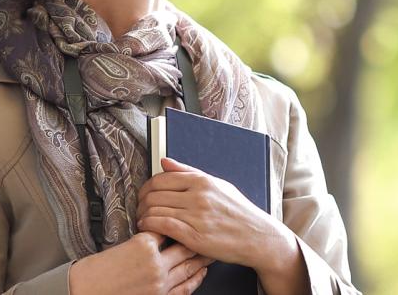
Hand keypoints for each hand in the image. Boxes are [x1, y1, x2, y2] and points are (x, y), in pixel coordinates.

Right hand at [68, 230, 212, 294]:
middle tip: (210, 229)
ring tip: (212, 249)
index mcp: (143, 244)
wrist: (86, 289)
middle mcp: (155, 263)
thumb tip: (161, 231)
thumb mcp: (122, 244)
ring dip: (202, 257)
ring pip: (189, 266)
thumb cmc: (98, 269)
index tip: (191, 216)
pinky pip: (185, 288)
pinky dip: (195, 279)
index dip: (181, 222)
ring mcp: (159, 283)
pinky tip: (201, 272)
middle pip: (185, 246)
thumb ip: (144, 237)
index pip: (170, 227)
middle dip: (199, 237)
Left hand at [136, 157, 288, 270]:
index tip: (144, 194)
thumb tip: (164, 161)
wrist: (257, 236)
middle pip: (155, 194)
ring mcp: (197, 216)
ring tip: (142, 219)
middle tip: (139, 208)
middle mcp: (198, 196)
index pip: (161, 178)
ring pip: (156, 209)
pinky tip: (147, 227)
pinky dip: (150, 226)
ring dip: (143, 215)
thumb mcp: (218, 185)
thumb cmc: (238, 211)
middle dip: (142, 202)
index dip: (147, 187)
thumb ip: (188, 172)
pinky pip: (163, 226)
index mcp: (202, 181)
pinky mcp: (195, 237)